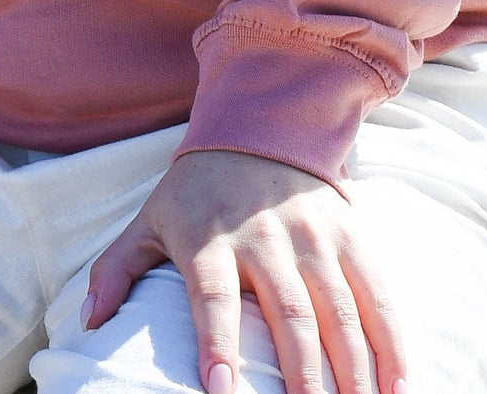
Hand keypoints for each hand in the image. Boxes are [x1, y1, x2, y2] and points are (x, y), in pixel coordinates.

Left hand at [80, 149, 403, 393]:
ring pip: (339, 310)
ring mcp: (313, 234)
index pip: (213, 295)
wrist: (261, 120)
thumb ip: (117, 269)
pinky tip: (397, 386)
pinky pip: (377, 293)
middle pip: (289, 314)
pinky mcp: (349, 234)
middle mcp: (265, 235)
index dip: (218, 343)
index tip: (221, 390)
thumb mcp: (150, 218)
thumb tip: (88, 322)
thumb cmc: (197, 190)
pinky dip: (392, 343)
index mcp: (210, 237)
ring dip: (353, 371)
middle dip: (301, 377)